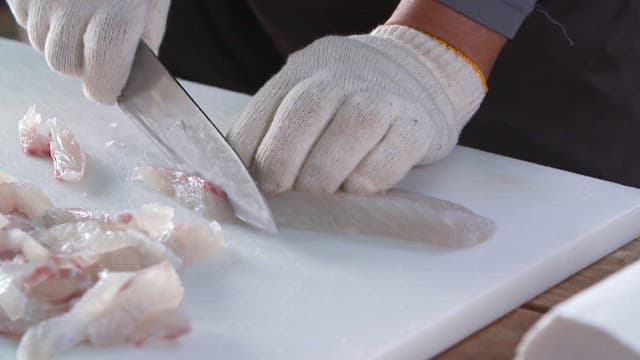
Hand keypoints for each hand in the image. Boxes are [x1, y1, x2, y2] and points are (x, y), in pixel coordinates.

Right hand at [7, 0, 170, 104]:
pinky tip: (62, 3)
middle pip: (63, 64)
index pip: (100, 75)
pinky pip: (26, 20)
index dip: (104, 89)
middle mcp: (74, 5)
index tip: (108, 91)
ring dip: (61, 43)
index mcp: (116, 14)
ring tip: (80, 19)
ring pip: (41, 43)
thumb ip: (147, 36)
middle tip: (96, 50)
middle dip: (81, 66)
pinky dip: (43, 21)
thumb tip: (135, 74)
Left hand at [228, 25, 485, 194]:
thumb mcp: (307, 97)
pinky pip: (393, 152)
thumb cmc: (349, 102)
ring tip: (318, 193)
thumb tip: (242, 183)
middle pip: (306, 111)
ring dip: (326, 172)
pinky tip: (356, 190)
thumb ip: (277, 130)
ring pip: (351, 129)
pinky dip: (370, 178)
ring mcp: (384, 97)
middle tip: (282, 191)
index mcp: (304, 70)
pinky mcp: (417, 125)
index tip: (247, 184)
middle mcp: (343, 76)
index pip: (266, 107)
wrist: (420, 73)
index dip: (251, 149)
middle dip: (284, 160)